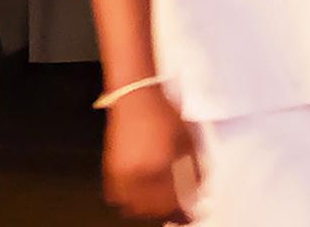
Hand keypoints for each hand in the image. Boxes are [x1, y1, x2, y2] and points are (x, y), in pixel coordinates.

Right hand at [101, 86, 191, 221]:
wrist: (136, 94)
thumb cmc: (160, 112)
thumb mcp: (188, 143)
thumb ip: (195, 172)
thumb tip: (198, 192)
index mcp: (158, 168)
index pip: (173, 204)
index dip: (185, 214)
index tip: (192, 215)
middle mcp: (137, 173)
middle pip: (153, 210)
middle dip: (167, 214)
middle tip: (178, 213)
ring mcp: (121, 171)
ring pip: (132, 206)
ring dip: (147, 210)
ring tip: (159, 207)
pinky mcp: (111, 166)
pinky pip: (117, 194)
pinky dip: (129, 200)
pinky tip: (140, 196)